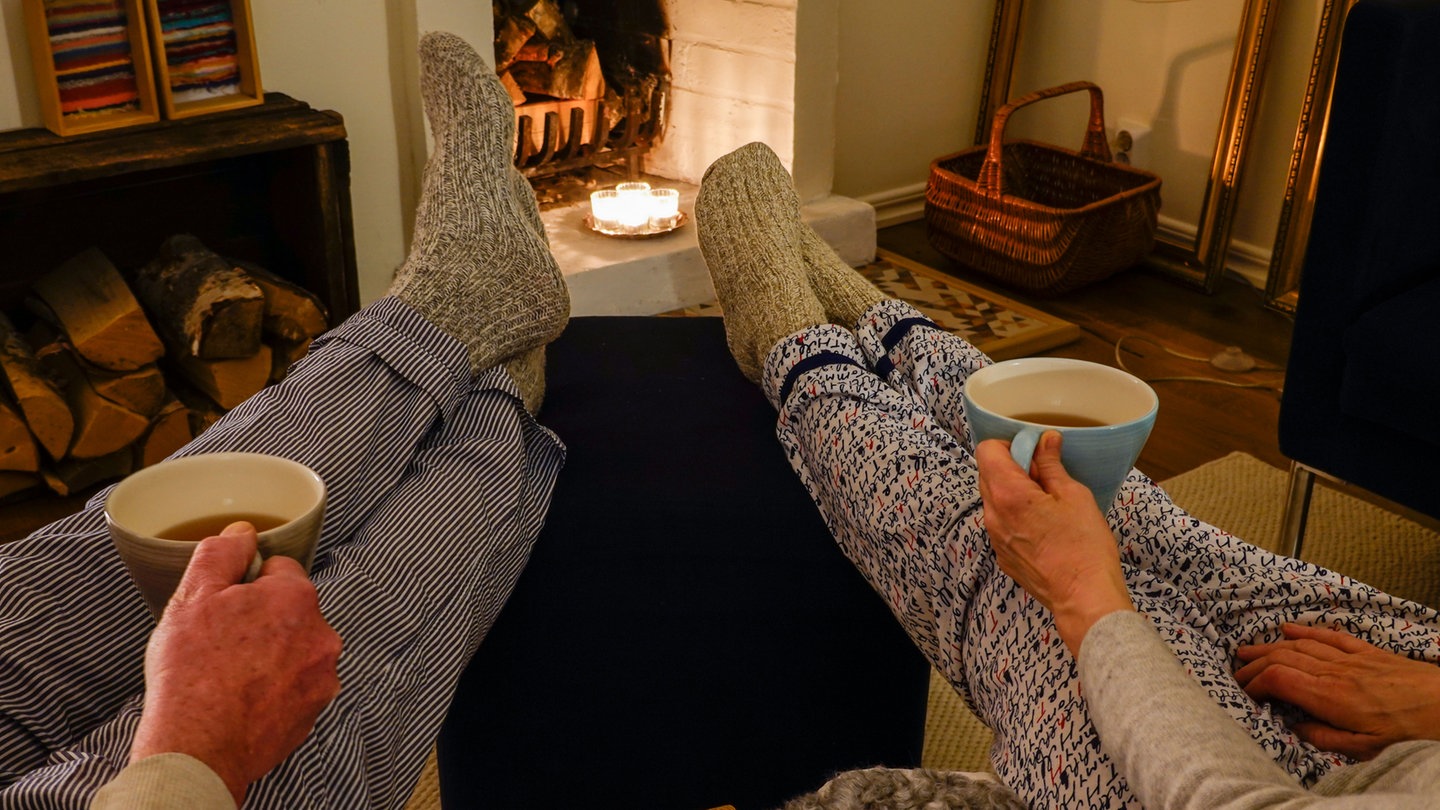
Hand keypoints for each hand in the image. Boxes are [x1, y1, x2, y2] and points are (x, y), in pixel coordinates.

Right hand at [130, 522, 341, 805]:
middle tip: (222, 643)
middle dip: (261, 620)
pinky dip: (274, 689)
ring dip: (270, 655)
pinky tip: (242, 699)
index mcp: (297, 598)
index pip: (280, 571)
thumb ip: (222, 553)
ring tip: (230, 675)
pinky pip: (294, 686)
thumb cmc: (192, 674)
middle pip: (291, 611)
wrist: (197, 749)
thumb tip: (243, 532)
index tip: (225, 607)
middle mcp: (322, 634)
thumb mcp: (193, 596)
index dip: (247, 585)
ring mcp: (322, 676)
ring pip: (294, 649)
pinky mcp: (314, 711)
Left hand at [975, 431, 1132, 655]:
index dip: (1009, 444)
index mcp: (1008, 495)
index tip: (1032, 450)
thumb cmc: (1084, 547)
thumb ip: (1052, 465)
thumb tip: (1045, 441)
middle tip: (1045, 475)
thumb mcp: (1074, 496)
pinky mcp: (1003, 555)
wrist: (1083, 597)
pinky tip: (1044, 525)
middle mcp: (993, 515)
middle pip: (988, 474)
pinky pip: (1001, 523)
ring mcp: (995, 538)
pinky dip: (1016, 515)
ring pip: (994, 500)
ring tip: (1048, 502)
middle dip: (1012, 466)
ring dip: (1014, 492)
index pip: (987, 451)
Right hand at [1234, 623, 1439, 759]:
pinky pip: (1330, 636)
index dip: (1253, 683)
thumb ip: (1324, 738)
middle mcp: (1335, 672)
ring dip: (1269, 645)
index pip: (1276, 679)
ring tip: (1247, 649)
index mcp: (1330, 697)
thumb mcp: (1365, 749)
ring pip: (1300, 645)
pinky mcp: (1369, 653)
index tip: (1243, 693)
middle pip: (1281, 657)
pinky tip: (1289, 629)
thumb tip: (1294, 728)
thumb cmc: (1412, 732)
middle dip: (1253, 663)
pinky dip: (1306, 631)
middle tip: (1235, 672)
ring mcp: (1351, 659)